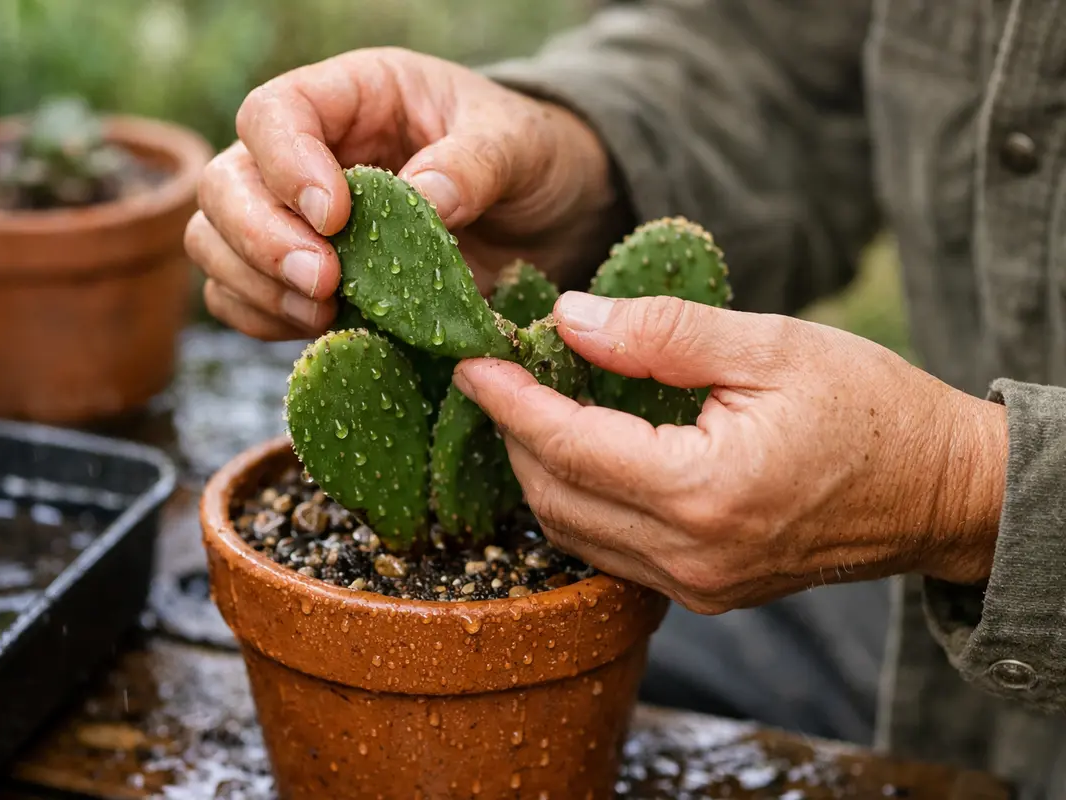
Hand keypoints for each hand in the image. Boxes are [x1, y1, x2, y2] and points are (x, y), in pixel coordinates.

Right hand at [185, 46, 625, 341]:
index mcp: (352, 96)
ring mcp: (294, 219)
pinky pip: (241, 298)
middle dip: (260, 238)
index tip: (336, 216)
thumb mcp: (518, 145)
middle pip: (225, 184)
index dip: (286, 165)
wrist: (539, 215)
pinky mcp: (303, 278)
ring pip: (215, 243)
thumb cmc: (526, 156)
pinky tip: (321, 327)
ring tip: (327, 310)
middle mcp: (306, 154)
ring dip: (257, 286)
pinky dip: (264, 319)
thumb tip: (424, 202)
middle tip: (326, 282)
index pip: (274, 113)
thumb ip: (473, 165)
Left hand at [452, 292, 1009, 613]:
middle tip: (500, 373)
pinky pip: (610, 549)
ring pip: (574, 531)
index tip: (471, 361)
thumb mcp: (769, 346)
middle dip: (514, 433)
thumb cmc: (870, 408)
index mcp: (706, 491)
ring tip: (531, 406)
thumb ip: (660, 333)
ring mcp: (697, 584)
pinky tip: (580, 452)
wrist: (940, 491)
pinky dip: (580, 499)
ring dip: (540, 468)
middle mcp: (691, 555)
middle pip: (556, 496)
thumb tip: (568, 318)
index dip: (510, 400)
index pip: (569, 445)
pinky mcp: (705, 591)